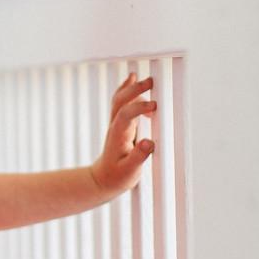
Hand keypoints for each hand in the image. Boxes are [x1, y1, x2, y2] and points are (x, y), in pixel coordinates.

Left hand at [91, 71, 156, 197]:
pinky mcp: (120, 124)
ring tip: (147, 79)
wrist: (103, 179)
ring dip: (131, 87)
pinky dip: (127, 89)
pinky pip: (121, 102)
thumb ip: (139, 156)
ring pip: (120, 100)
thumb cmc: (117, 176)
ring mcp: (116, 123)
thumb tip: (150, 142)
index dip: (139, 108)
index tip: (155, 105)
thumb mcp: (129, 171)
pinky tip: (132, 79)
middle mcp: (115, 126)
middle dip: (134, 90)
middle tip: (151, 81)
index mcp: (118, 136)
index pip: (126, 115)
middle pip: (121, 102)